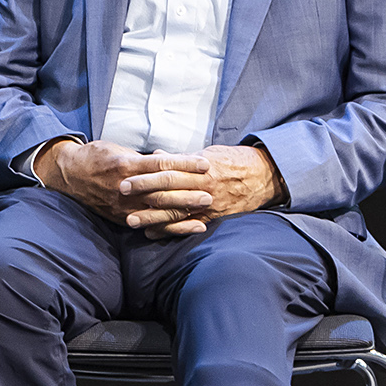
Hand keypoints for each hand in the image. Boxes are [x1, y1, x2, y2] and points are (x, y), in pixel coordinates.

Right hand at [35, 139, 208, 225]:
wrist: (69, 175)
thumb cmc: (96, 157)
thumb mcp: (118, 149)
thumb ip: (144, 159)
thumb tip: (171, 159)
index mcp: (124, 166)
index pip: (160, 165)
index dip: (184, 164)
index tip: (204, 163)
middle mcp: (124, 187)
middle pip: (162, 190)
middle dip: (188, 191)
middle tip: (211, 191)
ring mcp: (123, 205)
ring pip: (159, 209)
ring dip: (184, 210)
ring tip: (206, 208)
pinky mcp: (122, 217)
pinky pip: (152, 224)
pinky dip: (173, 226)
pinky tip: (191, 226)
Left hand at [113, 143, 282, 237]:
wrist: (265, 176)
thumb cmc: (234, 160)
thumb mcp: (209, 153)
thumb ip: (180, 157)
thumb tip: (155, 155)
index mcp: (201, 168)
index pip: (168, 172)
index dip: (146, 177)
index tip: (125, 178)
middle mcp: (204, 187)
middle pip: (169, 192)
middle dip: (143, 194)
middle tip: (120, 196)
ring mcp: (210, 205)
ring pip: (176, 212)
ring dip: (151, 217)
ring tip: (130, 220)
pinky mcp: (214, 218)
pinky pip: (189, 226)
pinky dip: (169, 230)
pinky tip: (152, 233)